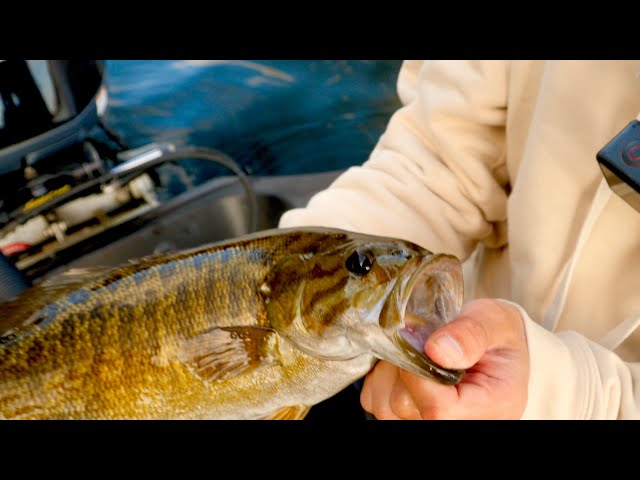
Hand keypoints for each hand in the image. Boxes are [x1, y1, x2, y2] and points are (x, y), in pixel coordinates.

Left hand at [361, 298, 528, 418]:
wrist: (496, 343)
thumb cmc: (497, 333)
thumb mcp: (494, 321)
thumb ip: (470, 333)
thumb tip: (437, 350)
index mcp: (491, 407)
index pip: (438, 409)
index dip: (418, 374)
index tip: (423, 343)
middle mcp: (462, 422)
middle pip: (405, 408)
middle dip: (403, 368)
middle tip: (419, 341)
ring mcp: (430, 421)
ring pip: (385, 407)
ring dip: (389, 372)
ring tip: (413, 352)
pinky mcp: (408, 415)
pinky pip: (375, 400)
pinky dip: (381, 377)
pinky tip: (404, 363)